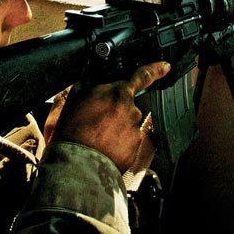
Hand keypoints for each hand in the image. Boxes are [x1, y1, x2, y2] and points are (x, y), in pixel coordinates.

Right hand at [44, 61, 170, 172]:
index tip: (164, 68)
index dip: (154, 70)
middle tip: (95, 122)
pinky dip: (119, 143)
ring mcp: (134, 128)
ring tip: (95, 138)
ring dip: (116, 127)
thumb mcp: (70, 100)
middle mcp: (129, 108)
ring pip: (127, 123)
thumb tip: (92, 82)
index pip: (141, 76)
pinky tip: (103, 147)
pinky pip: (128, 140)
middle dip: (115, 110)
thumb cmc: (70, 134)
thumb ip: (87, 87)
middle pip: (126, 104)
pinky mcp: (136, 146)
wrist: (77, 166)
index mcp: (115, 93)